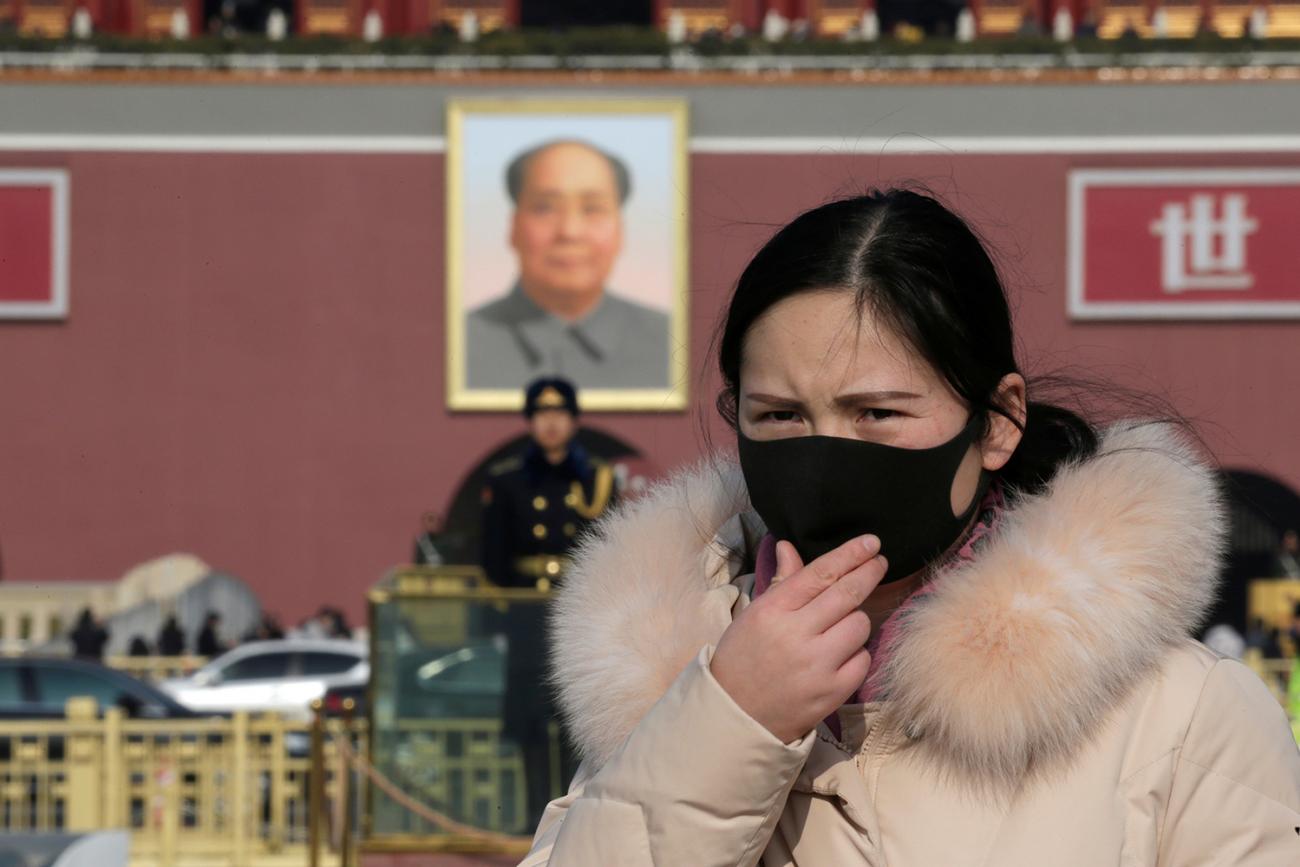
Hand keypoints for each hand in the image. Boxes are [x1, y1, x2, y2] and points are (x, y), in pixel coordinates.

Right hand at [711, 535, 886, 743]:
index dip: (850, 554)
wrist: (737, 714)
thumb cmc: (744, 657)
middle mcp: (796, 635)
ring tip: (839, 626)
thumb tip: (789, 546)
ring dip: (855, 619)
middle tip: (878, 562)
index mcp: (773, 611)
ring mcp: (817, 666)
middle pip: (848, 594)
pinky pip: (863, 659)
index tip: (871, 542)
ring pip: (860, 625)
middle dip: (869, 572)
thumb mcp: (755, 615)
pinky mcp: (833, 692)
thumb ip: (782, 582)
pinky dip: (856, 653)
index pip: (821, 573)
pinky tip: (839, 655)